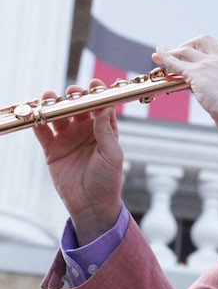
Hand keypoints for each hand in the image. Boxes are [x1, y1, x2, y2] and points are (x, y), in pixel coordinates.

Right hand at [32, 80, 122, 245]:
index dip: (97, 93)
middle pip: (78, 107)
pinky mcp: (52, 150)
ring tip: (48, 98)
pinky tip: (35, 116)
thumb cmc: (108, 179)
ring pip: (59, 116)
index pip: (100, 106)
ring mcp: (68, 138)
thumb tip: (105, 107)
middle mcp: (86, 130)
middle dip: (74, 97)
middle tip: (71, 92)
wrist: (91, 205)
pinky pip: (43, 133)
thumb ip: (106, 131)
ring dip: (54, 106)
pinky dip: (38, 123)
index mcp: (104, 129)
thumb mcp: (112, 154)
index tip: (93, 84)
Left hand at [153, 36, 217, 142]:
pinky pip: (175, 62)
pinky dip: (165, 57)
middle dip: (191, 44)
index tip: (214, 53)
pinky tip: (158, 56)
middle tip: (183, 53)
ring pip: (186, 49)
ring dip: (173, 51)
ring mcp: (208, 64)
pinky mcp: (195, 72)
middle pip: (205, 40)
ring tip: (160, 55)